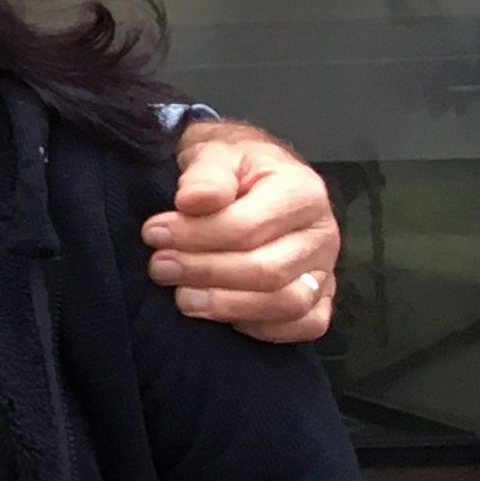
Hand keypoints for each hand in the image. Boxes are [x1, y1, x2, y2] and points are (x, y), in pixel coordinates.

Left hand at [150, 121, 340, 342]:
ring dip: (226, 306)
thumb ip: (206, 174)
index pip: (249, 227)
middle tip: (159, 266)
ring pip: (287, 304)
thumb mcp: (213, 153)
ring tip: (182, 296)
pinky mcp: (320, 297)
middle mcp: (322, 233)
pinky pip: (304, 325)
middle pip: (267, 271)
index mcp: (302, 191)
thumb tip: (192, 201)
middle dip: (205, 272)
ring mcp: (325, 268)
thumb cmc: (229, 165)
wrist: (245, 175)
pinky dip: (262, 327)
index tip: (154, 233)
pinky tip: (221, 314)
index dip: (196, 236)